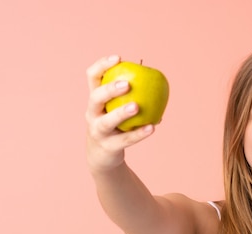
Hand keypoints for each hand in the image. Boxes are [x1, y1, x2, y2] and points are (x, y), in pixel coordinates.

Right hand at [85, 55, 154, 171]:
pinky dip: (139, 133)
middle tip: (127, 84)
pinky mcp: (108, 147)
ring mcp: (98, 131)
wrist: (103, 156)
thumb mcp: (117, 109)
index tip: (118, 58)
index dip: (102, 66)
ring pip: (107, 121)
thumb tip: (158, 80)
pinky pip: (125, 139)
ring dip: (121, 113)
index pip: (92, 77)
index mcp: (95, 100)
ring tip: (136, 106)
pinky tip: (152, 127)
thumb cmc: (116, 126)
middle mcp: (92, 113)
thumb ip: (133, 95)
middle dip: (109, 89)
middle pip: (96, 98)